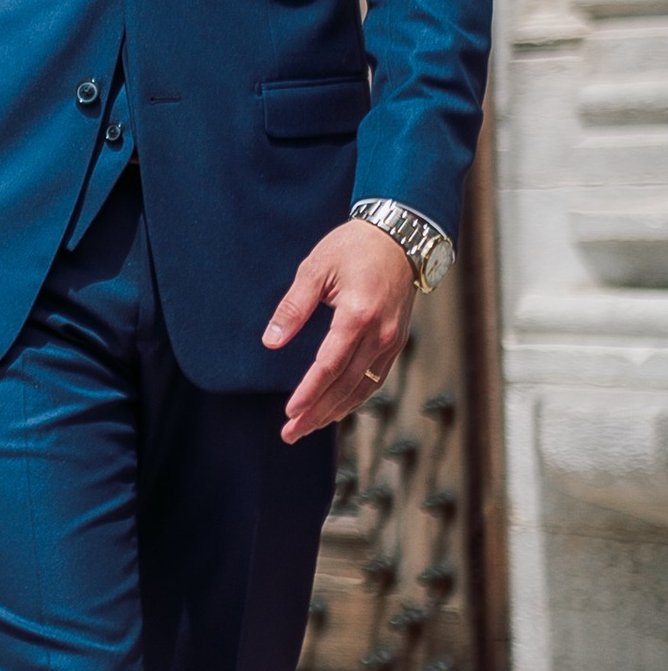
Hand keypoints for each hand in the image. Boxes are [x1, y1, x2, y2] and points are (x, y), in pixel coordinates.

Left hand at [265, 219, 420, 445]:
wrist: (399, 236)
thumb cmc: (352, 247)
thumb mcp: (315, 268)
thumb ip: (293, 307)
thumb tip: (271, 341)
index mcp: (358, 315)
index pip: (330, 366)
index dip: (309, 392)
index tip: (289, 412)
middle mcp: (380, 334)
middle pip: (346, 385)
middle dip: (317, 412)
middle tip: (290, 434)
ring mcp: (392, 340)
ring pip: (363, 388)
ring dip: (335, 411)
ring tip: (307, 428)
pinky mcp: (396, 341)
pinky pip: (376, 378)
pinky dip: (355, 398)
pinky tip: (337, 409)